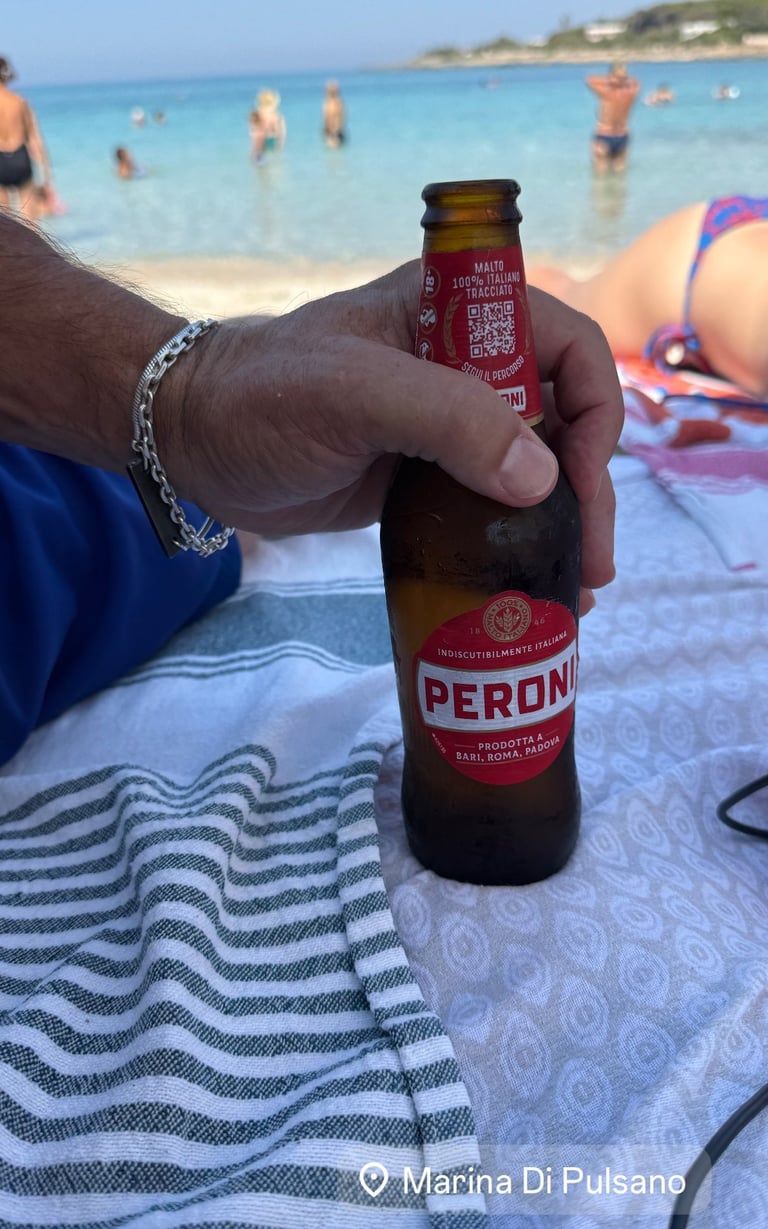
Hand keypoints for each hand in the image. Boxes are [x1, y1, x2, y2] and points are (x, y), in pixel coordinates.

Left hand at [162, 263, 621, 601]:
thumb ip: (451, 420)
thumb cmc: (261, 397)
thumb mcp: (356, 395)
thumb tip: (542, 480)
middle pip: (561, 418)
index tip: (580, 481)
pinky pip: (488, 507)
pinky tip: (532, 585)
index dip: (592, 411)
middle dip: (587, 488)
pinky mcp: (423, 478)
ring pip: (531, 469)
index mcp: (456, 313)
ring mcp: (444, 426)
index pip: (564, 346)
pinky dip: (515, 543)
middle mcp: (463, 366)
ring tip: (577, 589)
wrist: (188, 441)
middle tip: (593, 562)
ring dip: (562, 523)